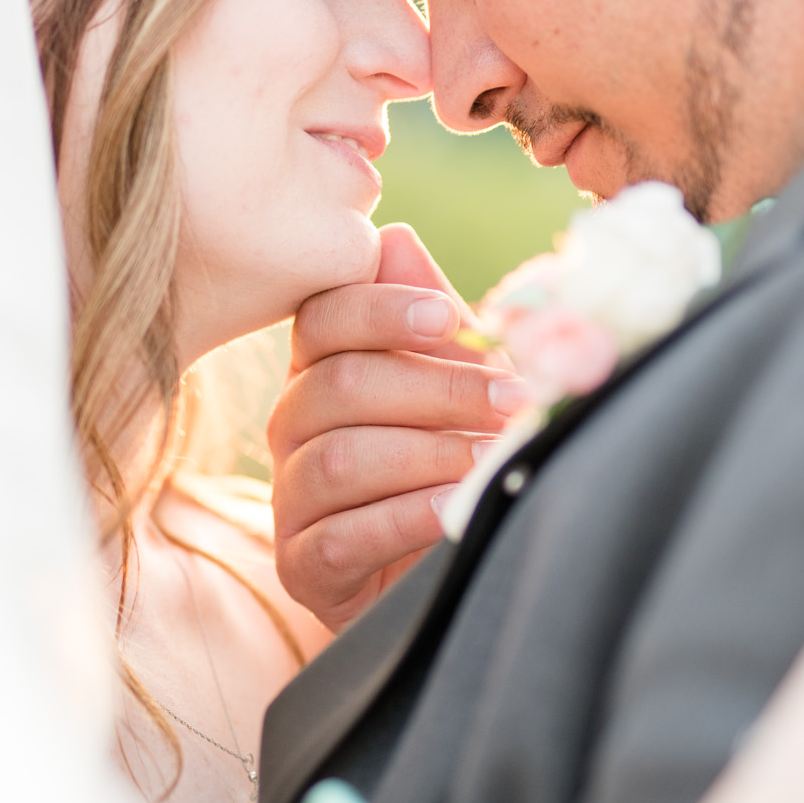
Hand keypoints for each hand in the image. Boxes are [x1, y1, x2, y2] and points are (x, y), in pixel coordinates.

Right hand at [268, 223, 531, 630]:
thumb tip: (394, 237)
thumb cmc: (455, 456)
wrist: (446, 565)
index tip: (449, 317)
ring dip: (427, 454)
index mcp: (323, 366)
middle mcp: (293, 424)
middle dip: (436, 389)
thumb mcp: (460, 383)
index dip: (382, 311)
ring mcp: (291, 496)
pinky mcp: (302, 565)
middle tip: (512, 399)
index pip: (323, 317)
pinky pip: (339, 535)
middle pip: (339, 386)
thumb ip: (433, 319)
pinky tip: (454, 510)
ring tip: (490, 459)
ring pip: (336, 458)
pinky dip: (404, 519)